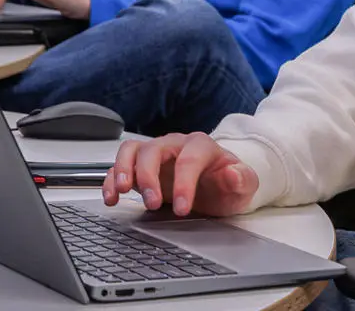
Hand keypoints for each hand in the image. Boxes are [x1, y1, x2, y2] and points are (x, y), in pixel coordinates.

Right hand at [103, 133, 257, 217]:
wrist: (218, 186)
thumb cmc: (228, 184)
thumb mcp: (244, 186)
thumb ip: (243, 179)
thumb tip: (234, 173)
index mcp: (201, 146)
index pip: (188, 159)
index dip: (184, 184)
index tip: (183, 209)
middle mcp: (174, 145)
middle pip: (153, 150)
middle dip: (149, 176)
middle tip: (153, 203)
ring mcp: (156, 154)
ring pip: (132, 151)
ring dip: (123, 170)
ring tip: (121, 191)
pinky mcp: (141, 167)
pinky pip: (119, 166)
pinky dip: (111, 180)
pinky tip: (112, 197)